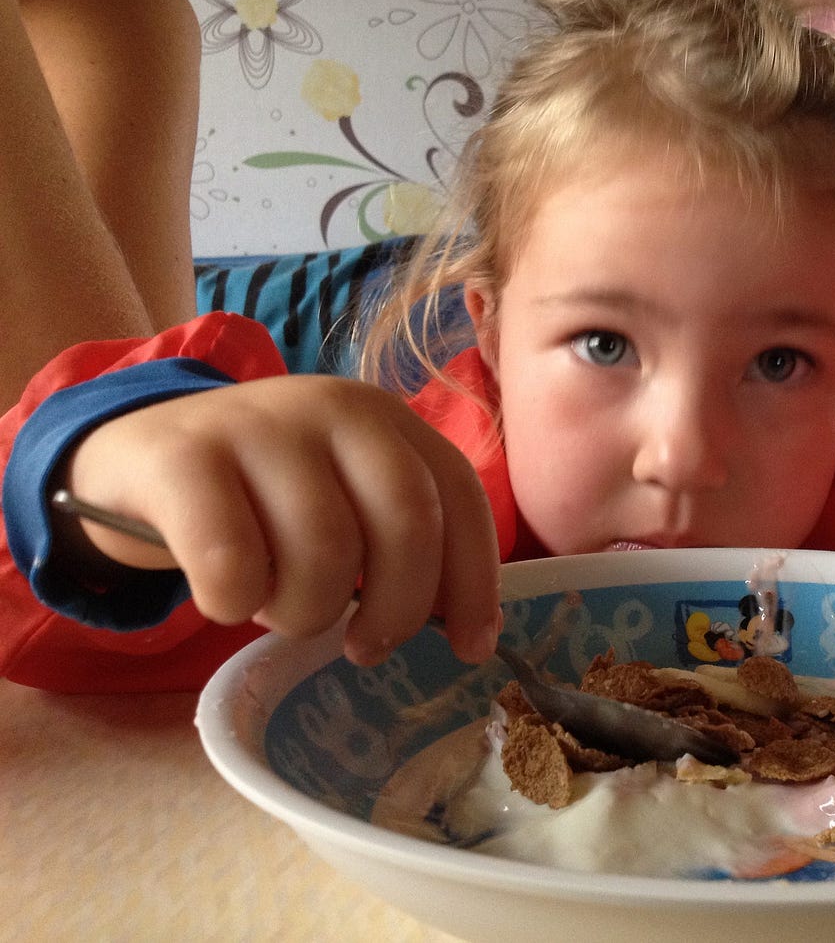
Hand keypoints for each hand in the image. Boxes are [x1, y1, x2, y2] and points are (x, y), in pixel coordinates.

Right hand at [62, 375, 501, 665]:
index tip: (470, 649)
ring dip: (307, 611)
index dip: (474, 579)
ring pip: (324, 549)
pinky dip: (236, 602)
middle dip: (399, 605)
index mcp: (386, 420)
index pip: (459, 495)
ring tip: (281, 609)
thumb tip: (475, 633)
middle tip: (365, 646)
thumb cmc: (259, 497)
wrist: (135, 455)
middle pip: (406, 519)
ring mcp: (258, 425)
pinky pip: (232, 560)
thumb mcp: (342, 500)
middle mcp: (333, 408)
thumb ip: (403, 544)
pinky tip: (227, 598)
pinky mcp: (182, 458)